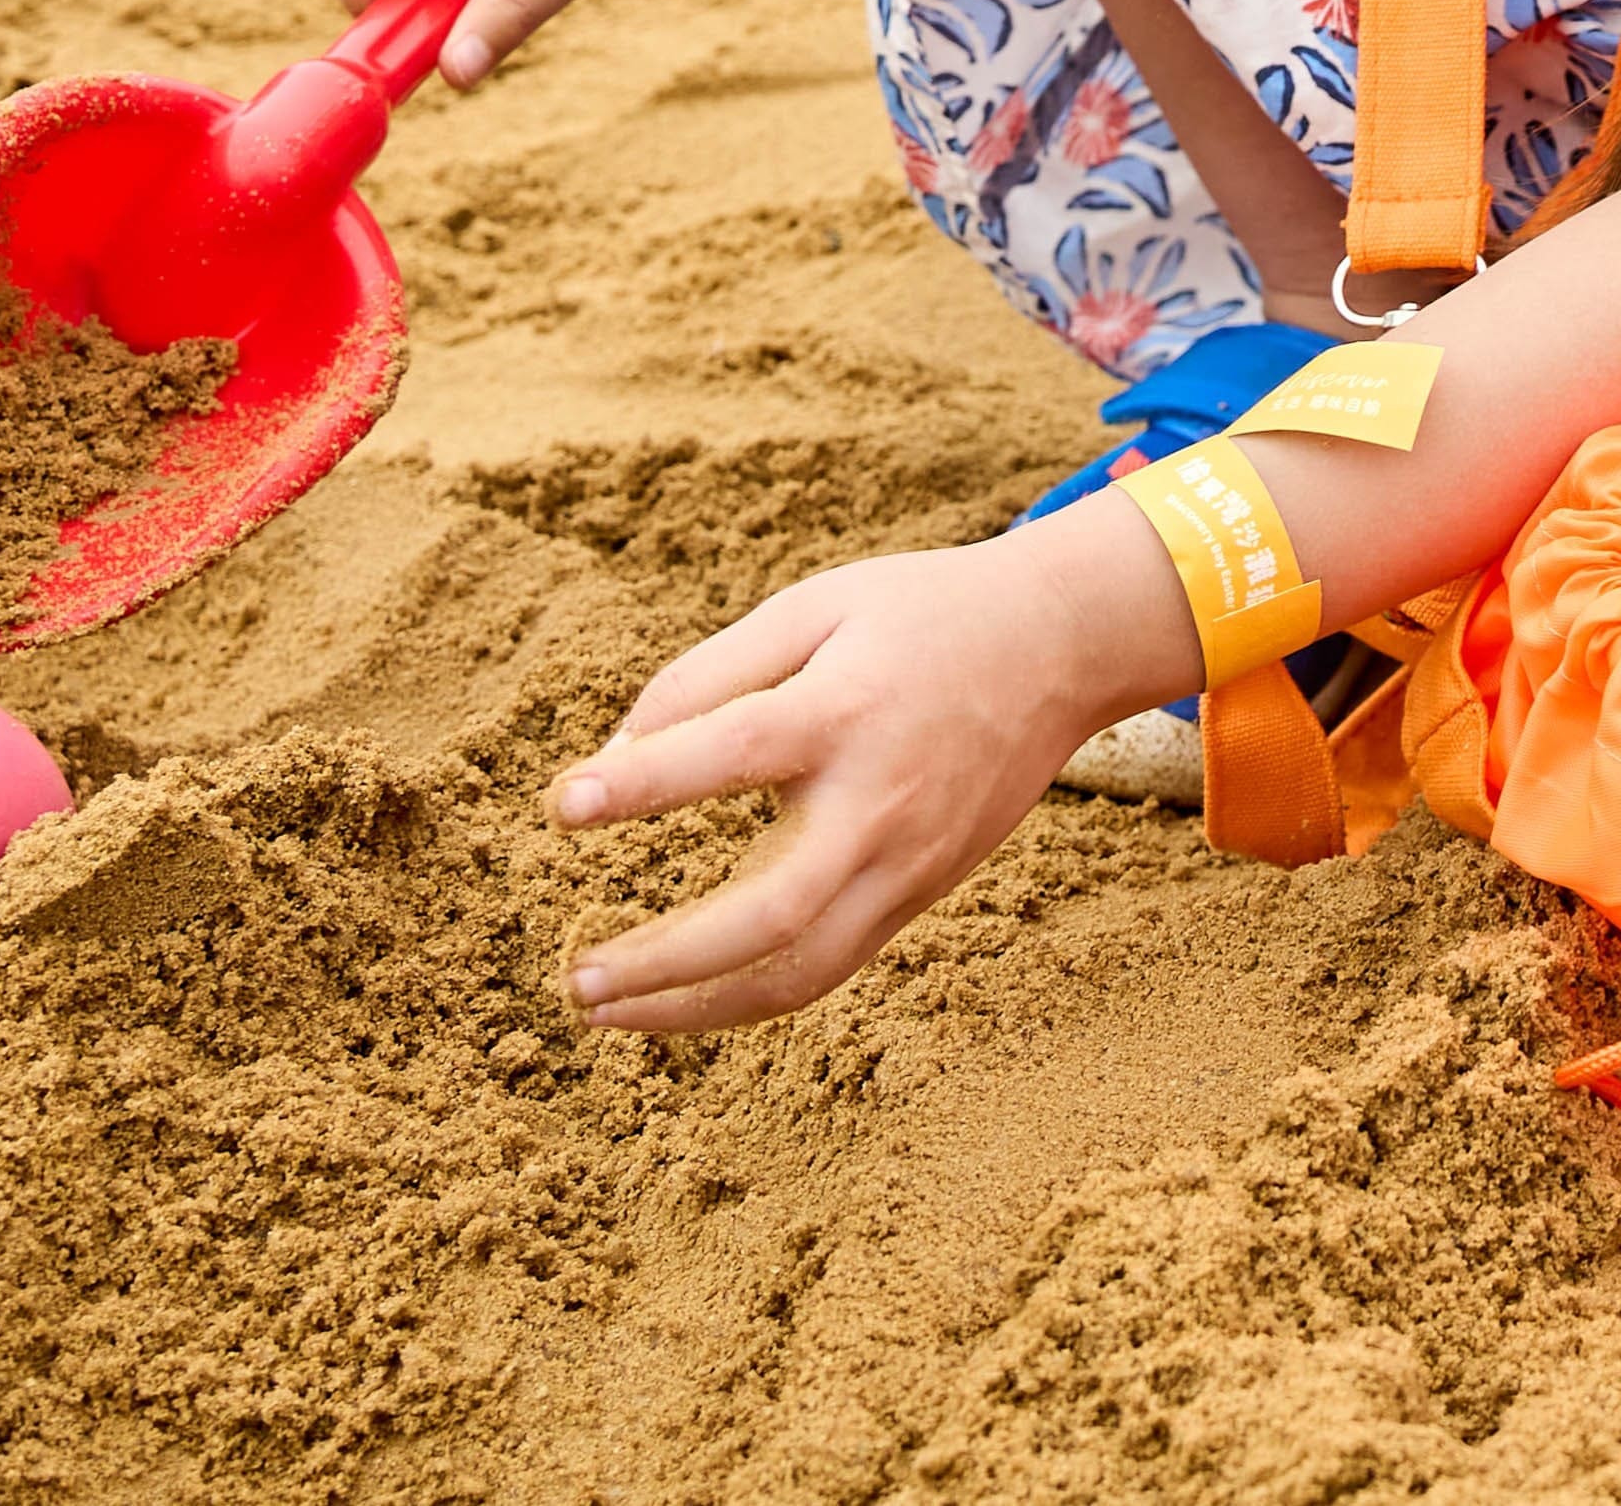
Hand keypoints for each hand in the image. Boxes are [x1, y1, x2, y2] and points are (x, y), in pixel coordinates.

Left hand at [550, 510, 1174, 1037]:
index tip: (563, 804)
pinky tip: (680, 996)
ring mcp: (906, 862)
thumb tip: (618, 754)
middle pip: (771, 914)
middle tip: (574, 980)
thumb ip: (712, 673)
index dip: (643, 782)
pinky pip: (828, 967)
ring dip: (696, 1008)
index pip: (730, 754)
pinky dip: (747, 995)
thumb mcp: (815, 608)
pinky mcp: (918, 893)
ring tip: (606, 1011)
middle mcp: (879, 802)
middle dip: (665, 962)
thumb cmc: (918, 615)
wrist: (1057, 648)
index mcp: (846, 710)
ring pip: (801, 972)